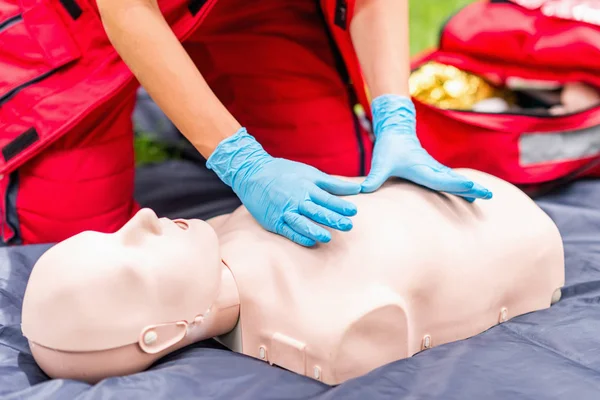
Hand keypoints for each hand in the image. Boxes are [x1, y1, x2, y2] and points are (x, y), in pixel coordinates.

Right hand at [207, 128, 360, 245]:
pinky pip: (287, 230)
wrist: (252, 173)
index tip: (353, 211)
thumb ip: (332, 184)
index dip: (340, 205)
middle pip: (316, 211)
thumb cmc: (284, 172)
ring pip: (301, 222)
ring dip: (314, 230)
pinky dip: (298, 236)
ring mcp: (283, 211)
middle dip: (332, 219)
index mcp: (306, 187)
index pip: (327, 198)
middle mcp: (296, 199)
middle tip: (347, 226)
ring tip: (327, 237)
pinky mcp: (273, 221)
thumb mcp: (309, 173)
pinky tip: (310, 241)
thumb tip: (357, 189)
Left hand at [361, 94, 492, 200]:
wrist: (396, 130)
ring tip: (486, 196)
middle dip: (470, 187)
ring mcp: (434, 169)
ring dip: (470, 188)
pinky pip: (450, 179)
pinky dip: (462, 187)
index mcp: (421, 169)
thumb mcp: (380, 164)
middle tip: (487, 194)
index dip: (453, 184)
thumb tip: (362, 191)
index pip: (439, 179)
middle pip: (453, 180)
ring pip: (454, 180)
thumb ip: (373, 178)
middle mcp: (431, 169)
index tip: (469, 186)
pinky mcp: (434, 169)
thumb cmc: (388, 148)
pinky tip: (471, 196)